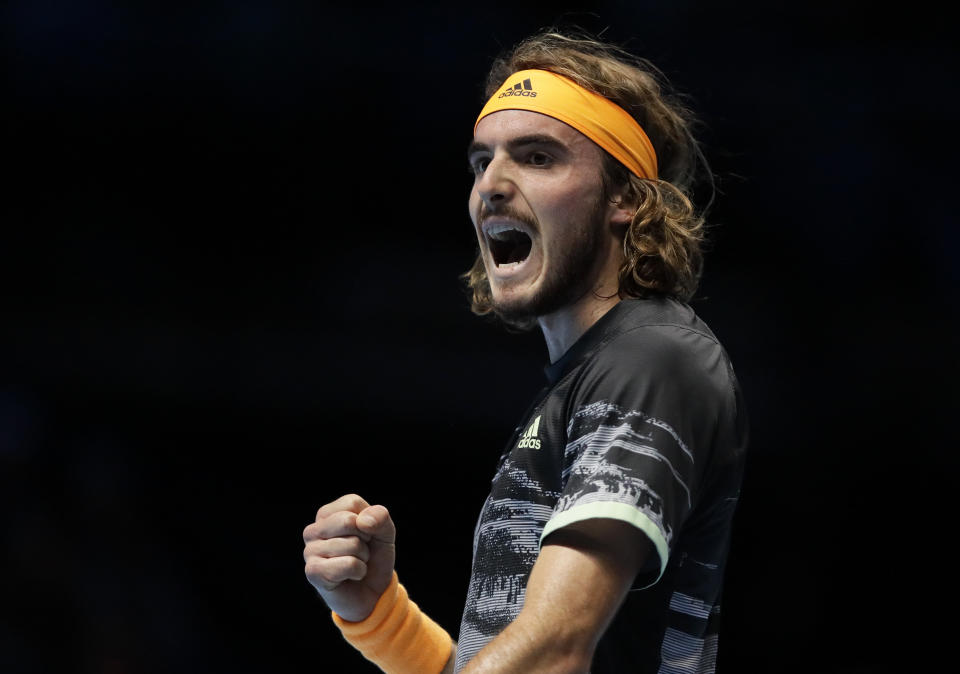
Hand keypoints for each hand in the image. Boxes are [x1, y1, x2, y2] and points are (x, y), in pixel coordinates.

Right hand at [303, 494, 396, 621]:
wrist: (372, 593)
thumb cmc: (374, 558)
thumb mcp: (384, 533)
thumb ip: (380, 518)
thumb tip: (362, 522)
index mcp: (327, 514)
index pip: (351, 503)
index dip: (368, 521)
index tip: (366, 535)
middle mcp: (313, 530)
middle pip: (348, 521)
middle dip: (365, 539)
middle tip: (361, 552)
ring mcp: (309, 551)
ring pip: (351, 544)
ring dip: (363, 558)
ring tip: (355, 565)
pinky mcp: (313, 572)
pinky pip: (348, 564)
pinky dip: (359, 571)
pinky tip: (351, 576)